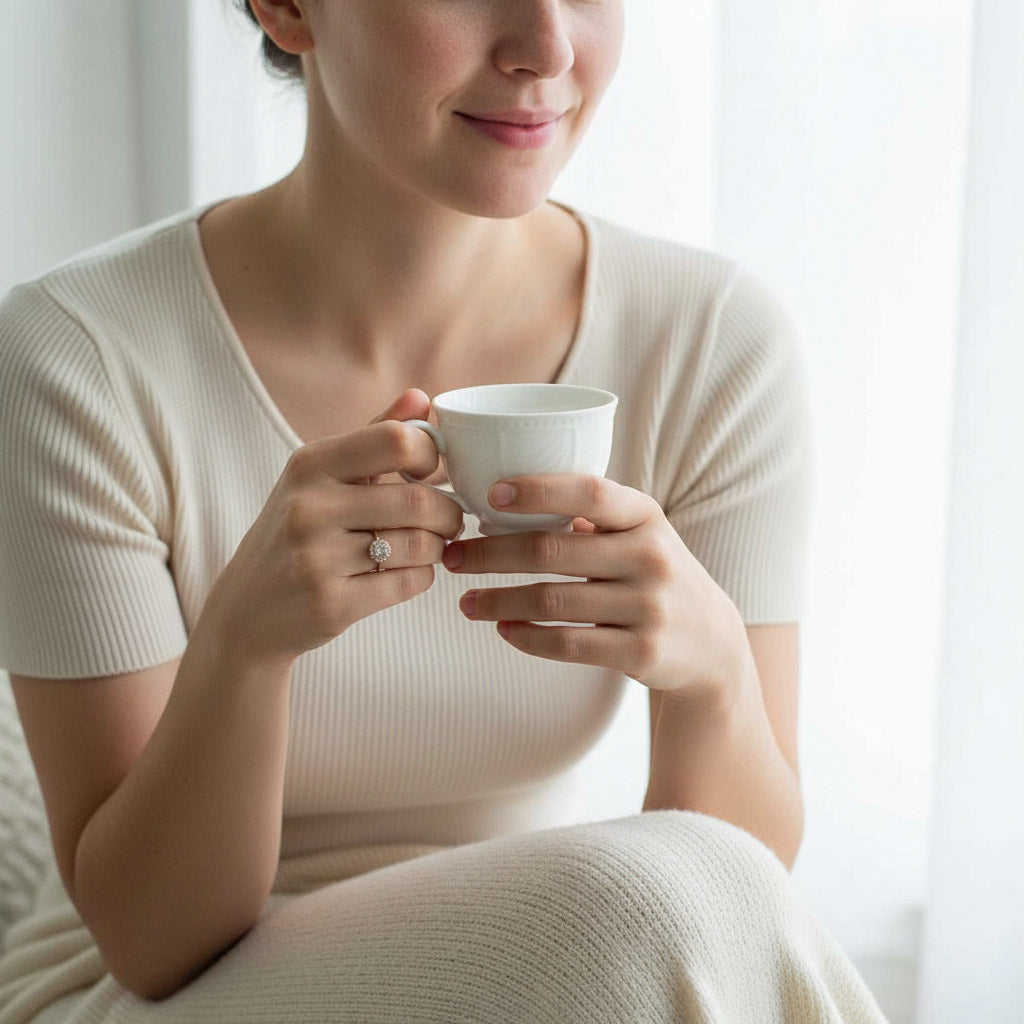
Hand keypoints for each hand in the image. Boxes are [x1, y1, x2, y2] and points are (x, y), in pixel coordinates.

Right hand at [202, 390, 464, 665]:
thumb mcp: (319, 477)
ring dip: (438, 547)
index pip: (396, 440)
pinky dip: (422, 576)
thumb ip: (373, 436)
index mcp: (309, 465)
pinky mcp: (331, 605)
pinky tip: (407, 572)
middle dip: (448, 512)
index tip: (429, 472)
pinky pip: (409, 582)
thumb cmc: (294, 534)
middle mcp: (309, 507)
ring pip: (420, 545)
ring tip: (428, 546)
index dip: (430, 455)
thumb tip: (422, 398)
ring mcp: (317, 559)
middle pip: (419, 500)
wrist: (245, 612)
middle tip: (449, 519)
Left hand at [442, 474, 749, 700]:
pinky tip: (503, 630)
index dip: (538, 490)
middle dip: (489, 554)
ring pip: (551, 600)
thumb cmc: (653, 574)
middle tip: (451, 557)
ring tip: (465, 602)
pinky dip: (527, 638)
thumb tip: (505, 494)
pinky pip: (568, 644)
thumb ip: (592, 514)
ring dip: (497, 601)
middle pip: (552, 550)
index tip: (489, 493)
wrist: (711, 643)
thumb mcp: (640, 532)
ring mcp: (648, 606)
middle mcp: (650, 556)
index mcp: (645, 515)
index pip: (589, 491)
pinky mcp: (641, 652)